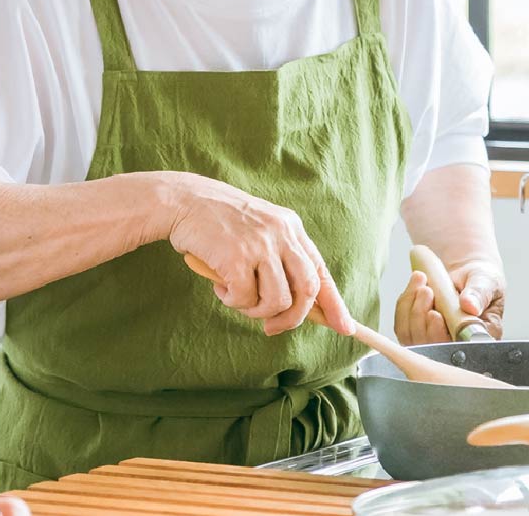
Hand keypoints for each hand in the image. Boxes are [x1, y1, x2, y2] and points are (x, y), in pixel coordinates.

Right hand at [160, 171, 351, 337]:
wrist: (183, 201)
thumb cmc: (218, 222)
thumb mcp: (259, 230)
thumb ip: (278, 258)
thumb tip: (296, 303)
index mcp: (291, 227)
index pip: (320, 271)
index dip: (334, 303)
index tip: (345, 327)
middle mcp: (281, 233)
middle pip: (307, 290)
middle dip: (293, 318)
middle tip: (272, 327)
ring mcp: (260, 244)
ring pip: (278, 300)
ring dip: (256, 311)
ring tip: (236, 297)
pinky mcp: (237, 257)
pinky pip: (245, 299)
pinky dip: (232, 301)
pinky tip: (220, 285)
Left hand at [392, 259, 504, 345]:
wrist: (466, 271)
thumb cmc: (481, 279)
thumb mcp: (485, 280)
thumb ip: (479, 293)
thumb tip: (470, 305)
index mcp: (478, 338)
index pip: (457, 348)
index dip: (440, 336)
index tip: (434, 314)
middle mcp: (455, 344)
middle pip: (430, 345)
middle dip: (422, 317)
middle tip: (426, 290)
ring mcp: (434, 339)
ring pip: (412, 336)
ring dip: (411, 308)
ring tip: (421, 281)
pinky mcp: (418, 332)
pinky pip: (403, 326)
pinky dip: (405, 304)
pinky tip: (414, 285)